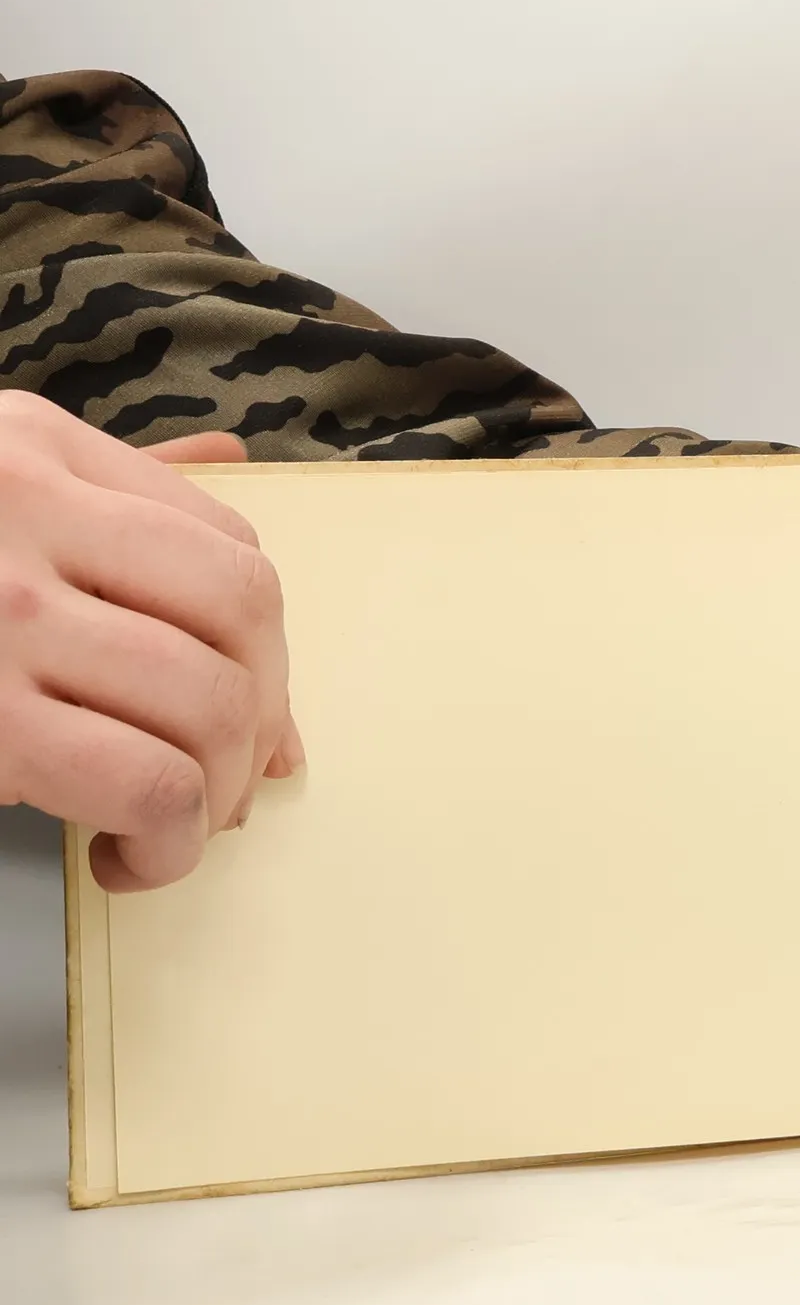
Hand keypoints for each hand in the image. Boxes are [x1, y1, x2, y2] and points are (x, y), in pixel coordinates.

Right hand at [0, 391, 301, 891]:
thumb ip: (100, 481)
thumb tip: (230, 462)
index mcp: (33, 445)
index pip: (227, 543)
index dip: (268, 647)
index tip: (262, 720)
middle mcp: (23, 509)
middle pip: (244, 613)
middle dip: (263, 716)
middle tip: (230, 782)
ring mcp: (2, 612)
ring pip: (212, 705)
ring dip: (217, 794)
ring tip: (171, 829)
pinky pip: (148, 786)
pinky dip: (165, 844)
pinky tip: (123, 859)